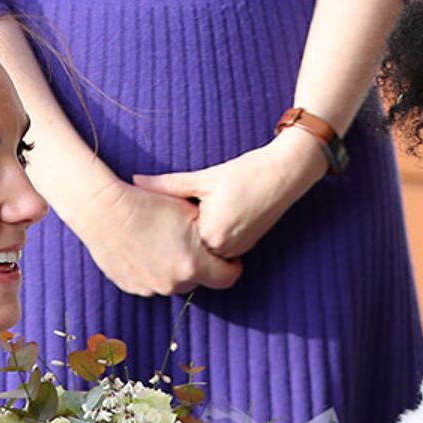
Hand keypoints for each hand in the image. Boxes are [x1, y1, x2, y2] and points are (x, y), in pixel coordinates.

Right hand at [67, 177, 241, 296]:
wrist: (102, 211)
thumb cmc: (146, 204)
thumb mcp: (186, 209)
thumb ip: (209, 230)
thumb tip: (219, 238)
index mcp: (192, 265)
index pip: (228, 277)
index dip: (230, 265)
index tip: (225, 254)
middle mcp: (173, 283)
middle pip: (198, 280)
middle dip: (198, 265)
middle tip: (189, 242)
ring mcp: (150, 288)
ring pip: (173, 282)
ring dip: (174, 268)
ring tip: (163, 242)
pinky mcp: (131, 287)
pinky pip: (150, 282)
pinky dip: (152, 269)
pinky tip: (144, 248)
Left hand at [132, 128, 325, 260]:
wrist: (286, 173)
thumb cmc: (246, 172)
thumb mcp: (204, 178)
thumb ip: (168, 185)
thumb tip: (136, 181)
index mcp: (211, 234)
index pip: (175, 240)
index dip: (160, 229)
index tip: (142, 223)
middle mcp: (225, 249)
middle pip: (189, 248)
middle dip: (175, 238)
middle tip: (151, 229)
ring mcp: (238, 250)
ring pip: (203, 249)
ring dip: (192, 238)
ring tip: (177, 222)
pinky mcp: (246, 246)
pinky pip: (218, 247)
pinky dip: (209, 236)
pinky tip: (203, 220)